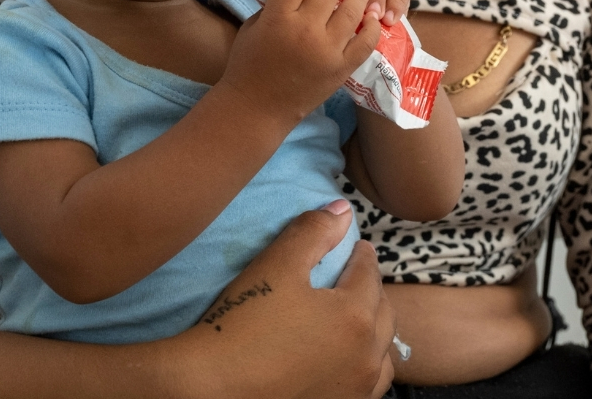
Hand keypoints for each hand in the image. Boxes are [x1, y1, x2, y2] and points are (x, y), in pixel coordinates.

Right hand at [164, 203, 396, 398]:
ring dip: (375, 331)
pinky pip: (369, 385)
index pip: (369, 275)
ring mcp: (356, 389)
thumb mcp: (276, 267)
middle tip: (357, 277)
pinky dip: (366, 366)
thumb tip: (343, 210)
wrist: (209, 389)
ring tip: (359, 320)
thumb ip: (313, 233)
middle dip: (372, 291)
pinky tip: (348, 361)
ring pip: (382, 354)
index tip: (358, 247)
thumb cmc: (240, 324)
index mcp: (356, 316)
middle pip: (382, 312)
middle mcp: (367, 356)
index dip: (362, 256)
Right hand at [222, 0, 381, 119]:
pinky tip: (370, 18)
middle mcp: (305, 29)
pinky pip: (367, 40)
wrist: (257, 108)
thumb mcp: (252, 26)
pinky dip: (371, 26)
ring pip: (353, 8)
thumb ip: (275, 4)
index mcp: (277, 17)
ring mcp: (328, 49)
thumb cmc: (248, 65)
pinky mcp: (343, 67)